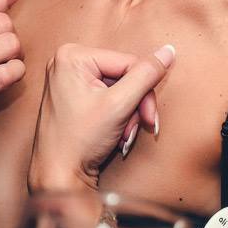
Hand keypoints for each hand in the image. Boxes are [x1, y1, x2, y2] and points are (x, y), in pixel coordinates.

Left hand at [28, 43, 175, 191]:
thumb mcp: (119, 104)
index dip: (144, 90)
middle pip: (125, 75)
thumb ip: (146, 74)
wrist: (59, 177)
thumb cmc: (78, 141)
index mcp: (73, 56)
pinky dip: (119, 116)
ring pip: (121, 89)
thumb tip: (168, 51)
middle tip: (141, 126)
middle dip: (136, 104)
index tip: (148, 117)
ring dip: (130, 113)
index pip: (129, 62)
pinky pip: (109, 98)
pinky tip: (115, 133)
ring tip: (123, 135)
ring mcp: (70, 80)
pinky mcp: (74, 96)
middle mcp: (68, 62)